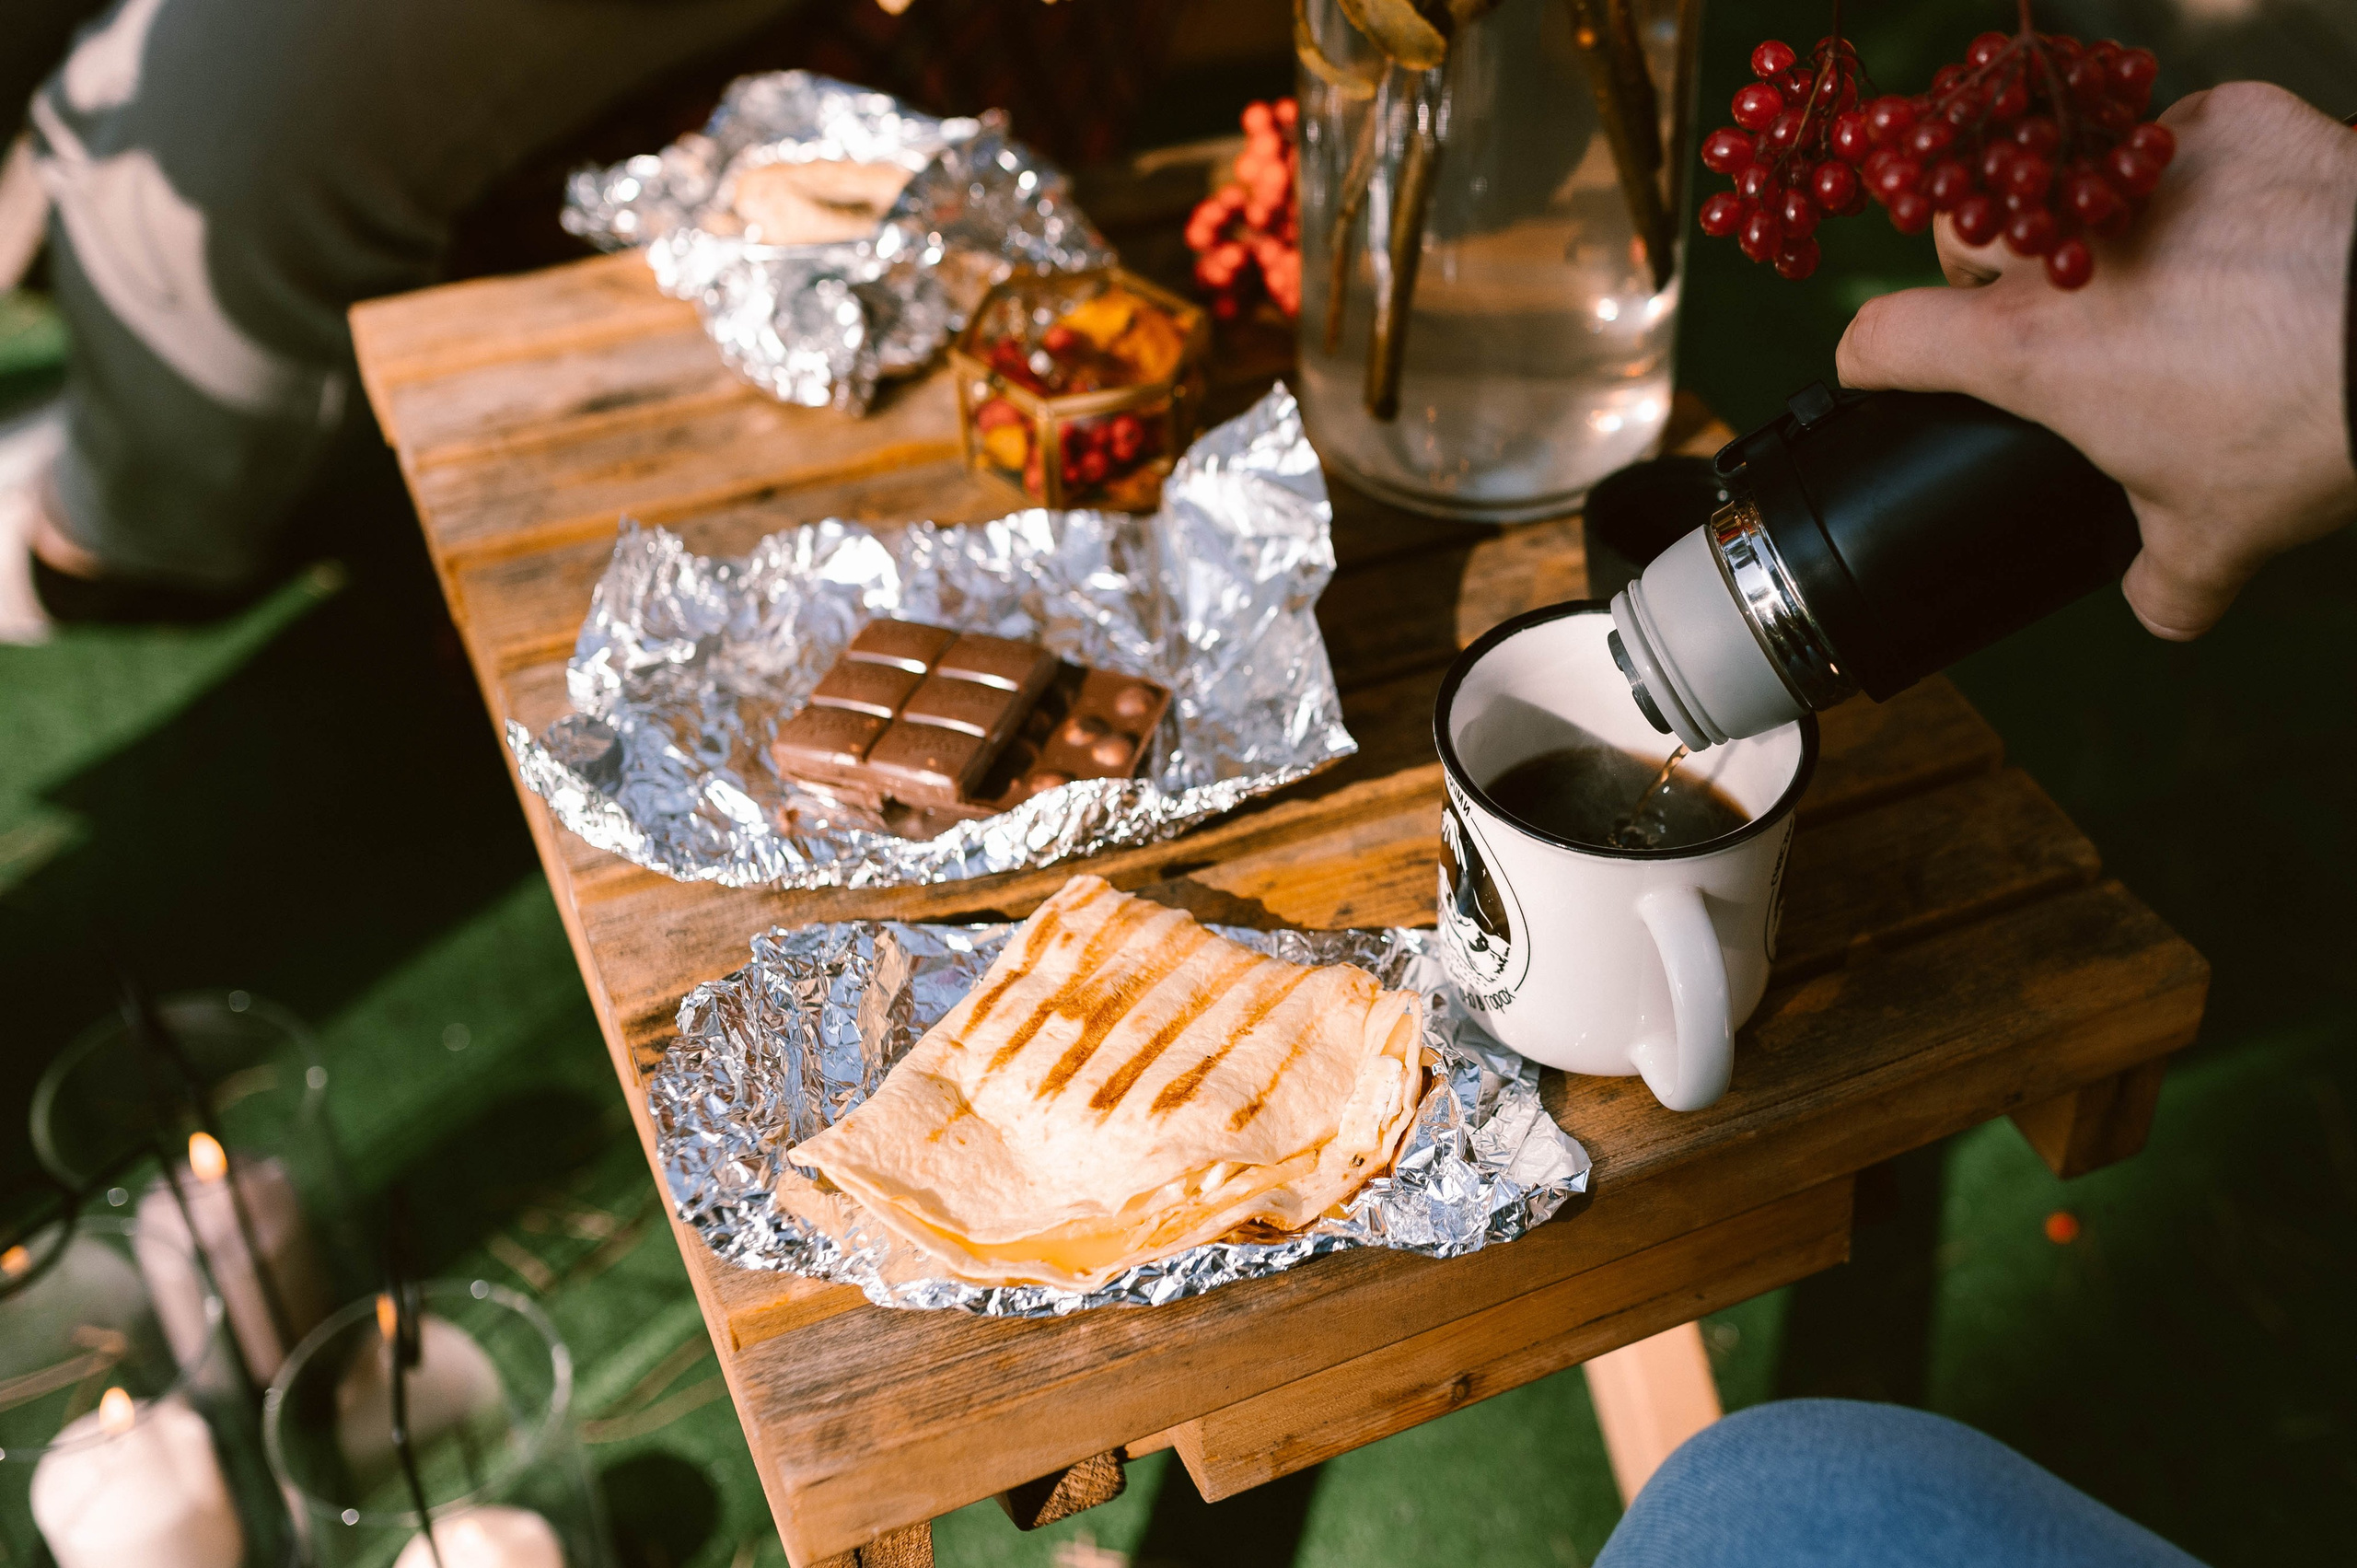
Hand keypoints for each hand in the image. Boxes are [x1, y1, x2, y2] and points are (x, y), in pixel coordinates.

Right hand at [1837, 82, 2356, 639]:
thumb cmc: (2303, 428)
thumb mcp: (2220, 536)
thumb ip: (2165, 584)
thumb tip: (2155, 608)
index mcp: (2033, 349)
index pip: (1884, 337)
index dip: (1870, 363)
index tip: (1883, 376)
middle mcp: (2068, 250)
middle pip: (1961, 233)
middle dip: (1976, 271)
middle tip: (2037, 315)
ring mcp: (2145, 171)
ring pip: (2066, 176)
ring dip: (2083, 220)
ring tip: (2151, 264)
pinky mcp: (2233, 120)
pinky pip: (2182, 137)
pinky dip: (2196, 174)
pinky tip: (2241, 219)